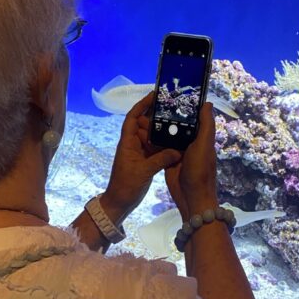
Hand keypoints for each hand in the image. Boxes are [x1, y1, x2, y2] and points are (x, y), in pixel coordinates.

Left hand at [103, 93, 180, 216]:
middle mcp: (134, 144)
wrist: (120, 202)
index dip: (142, 105)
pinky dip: (166, 145)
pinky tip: (177, 141)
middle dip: (156, 116)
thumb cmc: (126, 185)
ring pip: (152, 136)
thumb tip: (178, 150)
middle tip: (173, 108)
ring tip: (178, 122)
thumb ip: (161, 159)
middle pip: (145, 124)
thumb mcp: (143, 171)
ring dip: (163, 131)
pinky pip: (157, 148)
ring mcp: (140, 153)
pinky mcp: (146, 161)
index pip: (133, 117)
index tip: (153, 95)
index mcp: (128, 142)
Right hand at [141, 103, 218, 219]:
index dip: (185, 106)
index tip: (173, 93)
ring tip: (145, 114)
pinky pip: (160, 147)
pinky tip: (143, 131)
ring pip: (168, 135)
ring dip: (158, 126)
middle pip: (178, 124)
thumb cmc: (200, 171)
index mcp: (201, 137)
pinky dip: (153, 140)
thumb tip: (208, 103)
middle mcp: (191, 142)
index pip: (193, 117)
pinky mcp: (168, 160)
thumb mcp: (204, 145)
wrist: (191, 198)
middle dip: (168, 115)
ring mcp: (179, 152)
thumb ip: (206, 125)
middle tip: (153, 103)